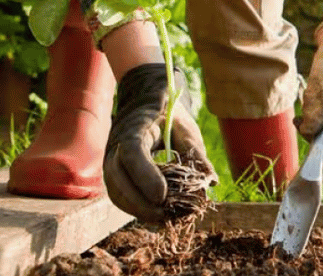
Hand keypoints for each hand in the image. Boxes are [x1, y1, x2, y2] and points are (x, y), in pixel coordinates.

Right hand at [104, 63, 215, 222]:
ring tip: (162, 219)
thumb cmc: (168, 114)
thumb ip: (196, 153)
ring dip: (137, 209)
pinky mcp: (114, 173)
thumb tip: (210, 181)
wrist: (145, 103)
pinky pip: (119, 194)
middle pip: (118, 178)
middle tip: (164, 215)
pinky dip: (134, 207)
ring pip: (116, 190)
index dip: (145, 176)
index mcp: (134, 128)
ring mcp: (111, 160)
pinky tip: (154, 215)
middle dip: (140, 202)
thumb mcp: (185, 127)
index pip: (133, 153)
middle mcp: (116, 146)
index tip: (163, 196)